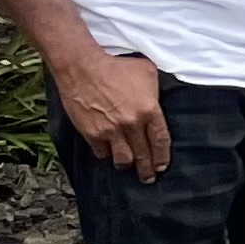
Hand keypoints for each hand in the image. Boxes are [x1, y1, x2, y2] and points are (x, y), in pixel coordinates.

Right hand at [56, 49, 170, 180]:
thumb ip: (155, 90)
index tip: (162, 166)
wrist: (82, 67)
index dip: (162, 157)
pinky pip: (102, 153)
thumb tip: (158, 99)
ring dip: (127, 165)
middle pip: (144, 155)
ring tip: (128, 167)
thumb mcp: (146, 72)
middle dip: (147, 169)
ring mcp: (111, 131)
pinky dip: (107, 155)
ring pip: (123, 159)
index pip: (161, 141)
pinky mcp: (92, 133)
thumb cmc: (115, 66)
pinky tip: (109, 154)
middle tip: (148, 177)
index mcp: (149, 110)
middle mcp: (132, 124)